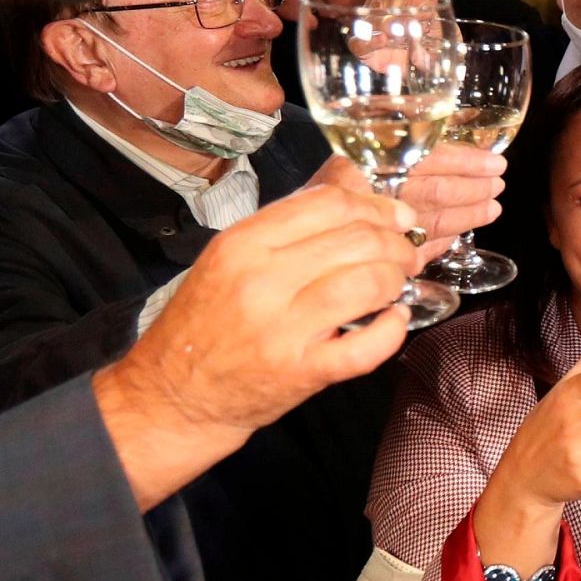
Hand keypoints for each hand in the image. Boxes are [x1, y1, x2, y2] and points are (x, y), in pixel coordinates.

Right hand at [94, 186, 419, 509]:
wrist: (174, 395)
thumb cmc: (210, 320)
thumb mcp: (234, 257)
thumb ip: (292, 223)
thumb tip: (358, 185)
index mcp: (243, 243)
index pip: (329, 204)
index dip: (377, 206)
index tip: (397, 217)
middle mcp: (260, 281)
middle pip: (357, 240)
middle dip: (397, 244)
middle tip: (406, 253)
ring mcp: (280, 330)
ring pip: (367, 284)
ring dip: (397, 279)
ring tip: (399, 283)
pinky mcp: (299, 373)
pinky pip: (366, 346)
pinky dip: (393, 330)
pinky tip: (396, 320)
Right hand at [305, 143, 506, 263]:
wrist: (288, 227)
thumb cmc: (328, 186)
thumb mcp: (356, 153)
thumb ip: (400, 143)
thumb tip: (452, 137)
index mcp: (371, 159)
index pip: (431, 158)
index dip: (468, 162)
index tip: (495, 164)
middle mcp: (373, 191)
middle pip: (437, 191)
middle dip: (475, 190)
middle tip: (498, 185)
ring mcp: (375, 225)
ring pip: (435, 221)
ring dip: (468, 215)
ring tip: (491, 208)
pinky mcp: (378, 254)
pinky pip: (421, 249)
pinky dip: (443, 241)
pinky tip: (459, 234)